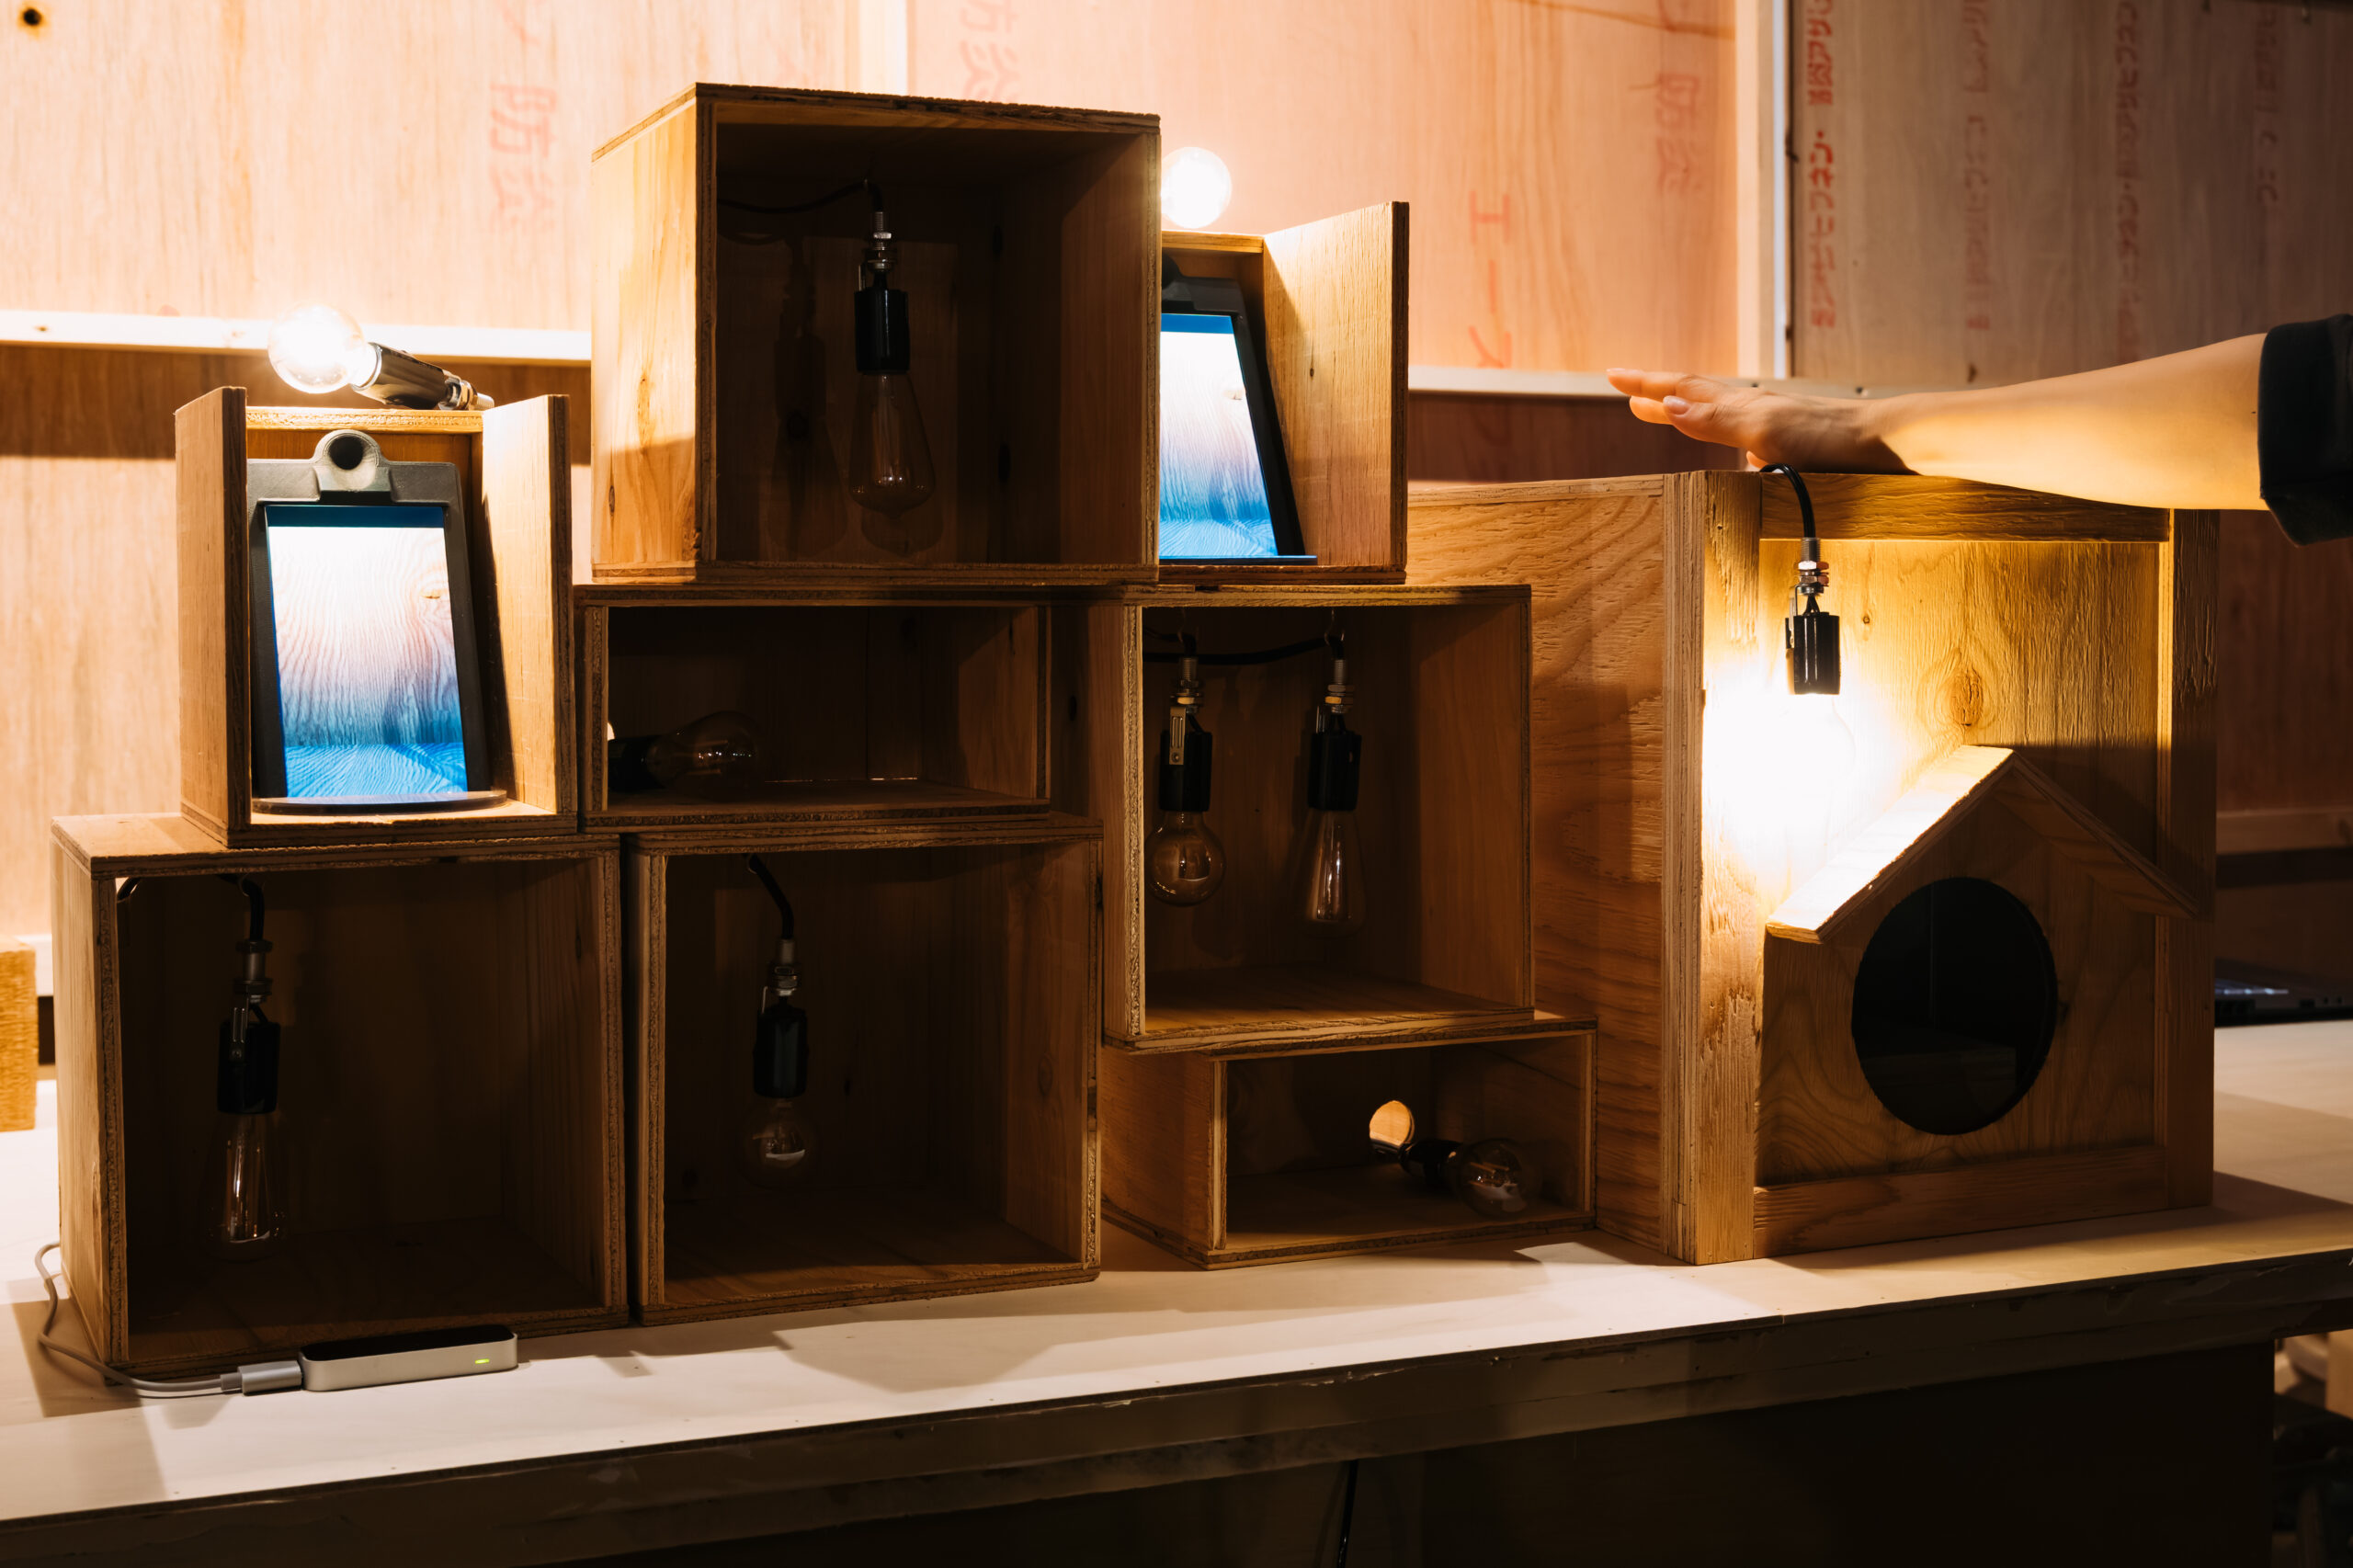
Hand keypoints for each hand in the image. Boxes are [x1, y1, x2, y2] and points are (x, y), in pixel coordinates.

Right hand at [1605, 368, 1910, 472]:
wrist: (1885, 444)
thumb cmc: (1827, 439)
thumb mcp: (1763, 431)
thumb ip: (1715, 419)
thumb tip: (1668, 403)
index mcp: (1740, 406)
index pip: (1681, 389)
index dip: (1645, 383)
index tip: (1611, 376)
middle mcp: (1754, 411)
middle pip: (1696, 395)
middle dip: (1660, 393)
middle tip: (1629, 392)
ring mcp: (1773, 426)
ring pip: (1720, 413)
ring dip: (1690, 412)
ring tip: (1671, 413)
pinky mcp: (1792, 445)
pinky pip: (1745, 437)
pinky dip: (1727, 438)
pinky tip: (1738, 455)